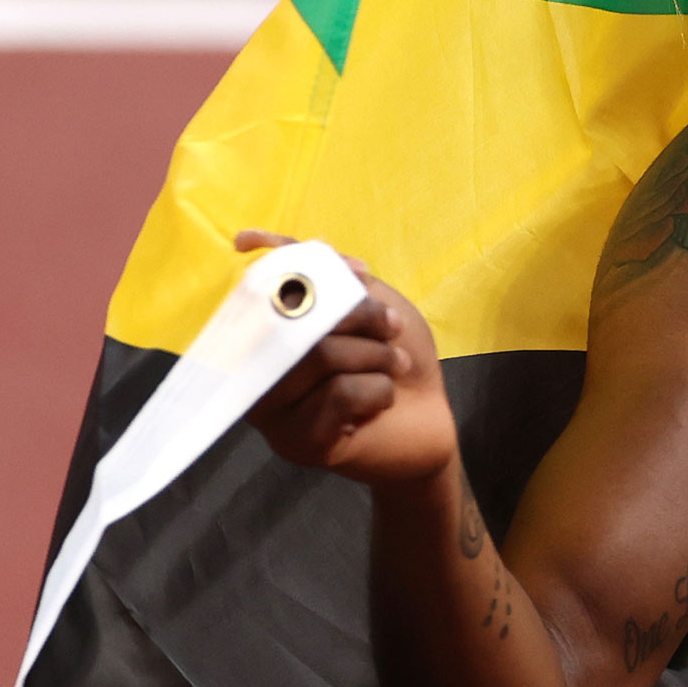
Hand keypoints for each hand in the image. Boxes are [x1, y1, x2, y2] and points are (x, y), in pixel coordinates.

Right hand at [235, 231, 456, 485]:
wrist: (431, 422)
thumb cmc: (397, 361)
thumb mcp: (373, 307)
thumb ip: (339, 278)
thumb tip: (314, 244)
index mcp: (269, 340)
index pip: (258, 295)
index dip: (284, 267)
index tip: (321, 259)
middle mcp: (256, 375)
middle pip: (295, 324)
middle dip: (358, 316)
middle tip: (393, 326)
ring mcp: (271, 412)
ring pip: (320, 357)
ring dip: (376, 357)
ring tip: (395, 369)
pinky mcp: (297, 442)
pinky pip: (340, 395)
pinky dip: (377, 392)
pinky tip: (378, 407)